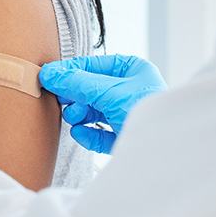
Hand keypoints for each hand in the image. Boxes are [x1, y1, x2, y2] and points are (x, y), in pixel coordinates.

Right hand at [38, 54, 166, 153]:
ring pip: (94, 111)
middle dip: (75, 97)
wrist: (167, 151)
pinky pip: (100, 133)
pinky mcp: (124, 137)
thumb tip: (50, 74)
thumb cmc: (147, 112)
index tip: (48, 77)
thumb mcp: (109, 92)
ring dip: (79, 115)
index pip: (94, 66)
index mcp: (133, 70)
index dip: (70, 71)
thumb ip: (77, 83)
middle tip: (60, 101)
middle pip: (91, 89)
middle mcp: (131, 90)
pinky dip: (88, 134)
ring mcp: (127, 114)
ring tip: (72, 118)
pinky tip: (80, 133)